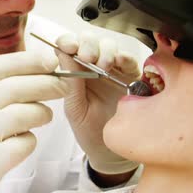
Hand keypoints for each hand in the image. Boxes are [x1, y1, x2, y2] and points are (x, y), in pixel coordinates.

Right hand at [0, 51, 67, 192]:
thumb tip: (36, 69)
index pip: (0, 65)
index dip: (29, 60)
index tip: (51, 61)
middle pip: (18, 87)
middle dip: (48, 84)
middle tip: (63, 88)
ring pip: (26, 113)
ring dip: (42, 113)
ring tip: (43, 117)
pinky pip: (25, 143)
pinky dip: (29, 142)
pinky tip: (19, 144)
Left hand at [56, 32, 140, 174]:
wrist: (111, 152)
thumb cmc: (90, 132)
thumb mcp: (75, 109)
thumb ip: (70, 83)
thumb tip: (61, 54)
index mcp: (74, 73)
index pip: (69, 46)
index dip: (68, 41)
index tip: (69, 46)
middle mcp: (93, 68)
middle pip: (89, 40)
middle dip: (87, 43)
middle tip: (87, 57)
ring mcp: (113, 70)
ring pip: (109, 45)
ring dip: (104, 50)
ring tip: (102, 66)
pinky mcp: (132, 77)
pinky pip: (130, 59)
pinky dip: (124, 57)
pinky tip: (118, 64)